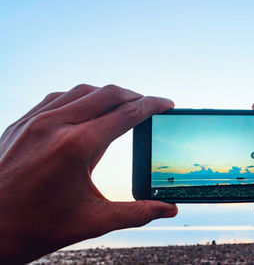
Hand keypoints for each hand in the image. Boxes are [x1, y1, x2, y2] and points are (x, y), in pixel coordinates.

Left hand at [0, 84, 177, 263]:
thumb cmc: (37, 228)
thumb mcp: (93, 221)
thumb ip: (137, 212)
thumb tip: (168, 210)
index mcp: (77, 146)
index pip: (127, 114)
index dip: (152, 106)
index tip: (167, 104)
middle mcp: (56, 125)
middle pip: (107, 94)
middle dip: (134, 96)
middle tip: (149, 105)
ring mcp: (34, 121)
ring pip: (81, 91)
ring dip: (107, 95)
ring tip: (121, 107)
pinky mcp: (20, 124)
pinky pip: (57, 98)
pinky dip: (79, 98)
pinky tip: (86, 110)